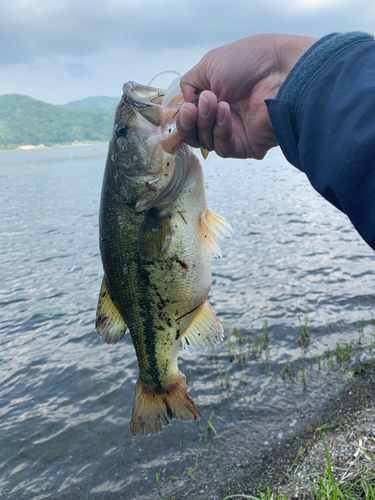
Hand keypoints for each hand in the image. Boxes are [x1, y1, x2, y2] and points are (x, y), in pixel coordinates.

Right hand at [176, 34, 317, 158]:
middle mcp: (224, 117)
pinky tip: (226, 111)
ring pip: (205, 142)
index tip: (182, 108)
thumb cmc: (249, 61)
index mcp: (215, 98)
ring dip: (205, 122)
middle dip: (188, 122)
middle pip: (194, 134)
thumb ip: (189, 85)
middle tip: (192, 108)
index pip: (191, 117)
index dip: (182, 116)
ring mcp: (235, 132)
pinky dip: (220, 130)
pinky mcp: (246, 146)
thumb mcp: (209, 65)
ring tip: (215, 100)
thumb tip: (184, 104)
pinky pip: (223, 148)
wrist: (280, 70)